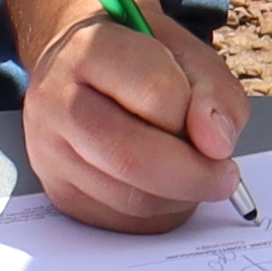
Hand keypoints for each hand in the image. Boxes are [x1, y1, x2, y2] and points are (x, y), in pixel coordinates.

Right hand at [25, 8, 258, 232]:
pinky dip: (158, 214)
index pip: (155, 92)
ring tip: (192, 174)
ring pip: (129, 198)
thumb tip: (216, 145)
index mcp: (89, 49)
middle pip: (132, 157)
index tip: (220, 136)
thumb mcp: (186, 51)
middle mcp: (57, 99)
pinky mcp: (57, 190)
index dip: (200, 119)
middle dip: (194, 176)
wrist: (79, 64)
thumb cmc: (137, 57)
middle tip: (223, 176)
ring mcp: (49, 150)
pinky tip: (164, 189)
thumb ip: (214, 90)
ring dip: (179, 198)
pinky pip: (121, 221)